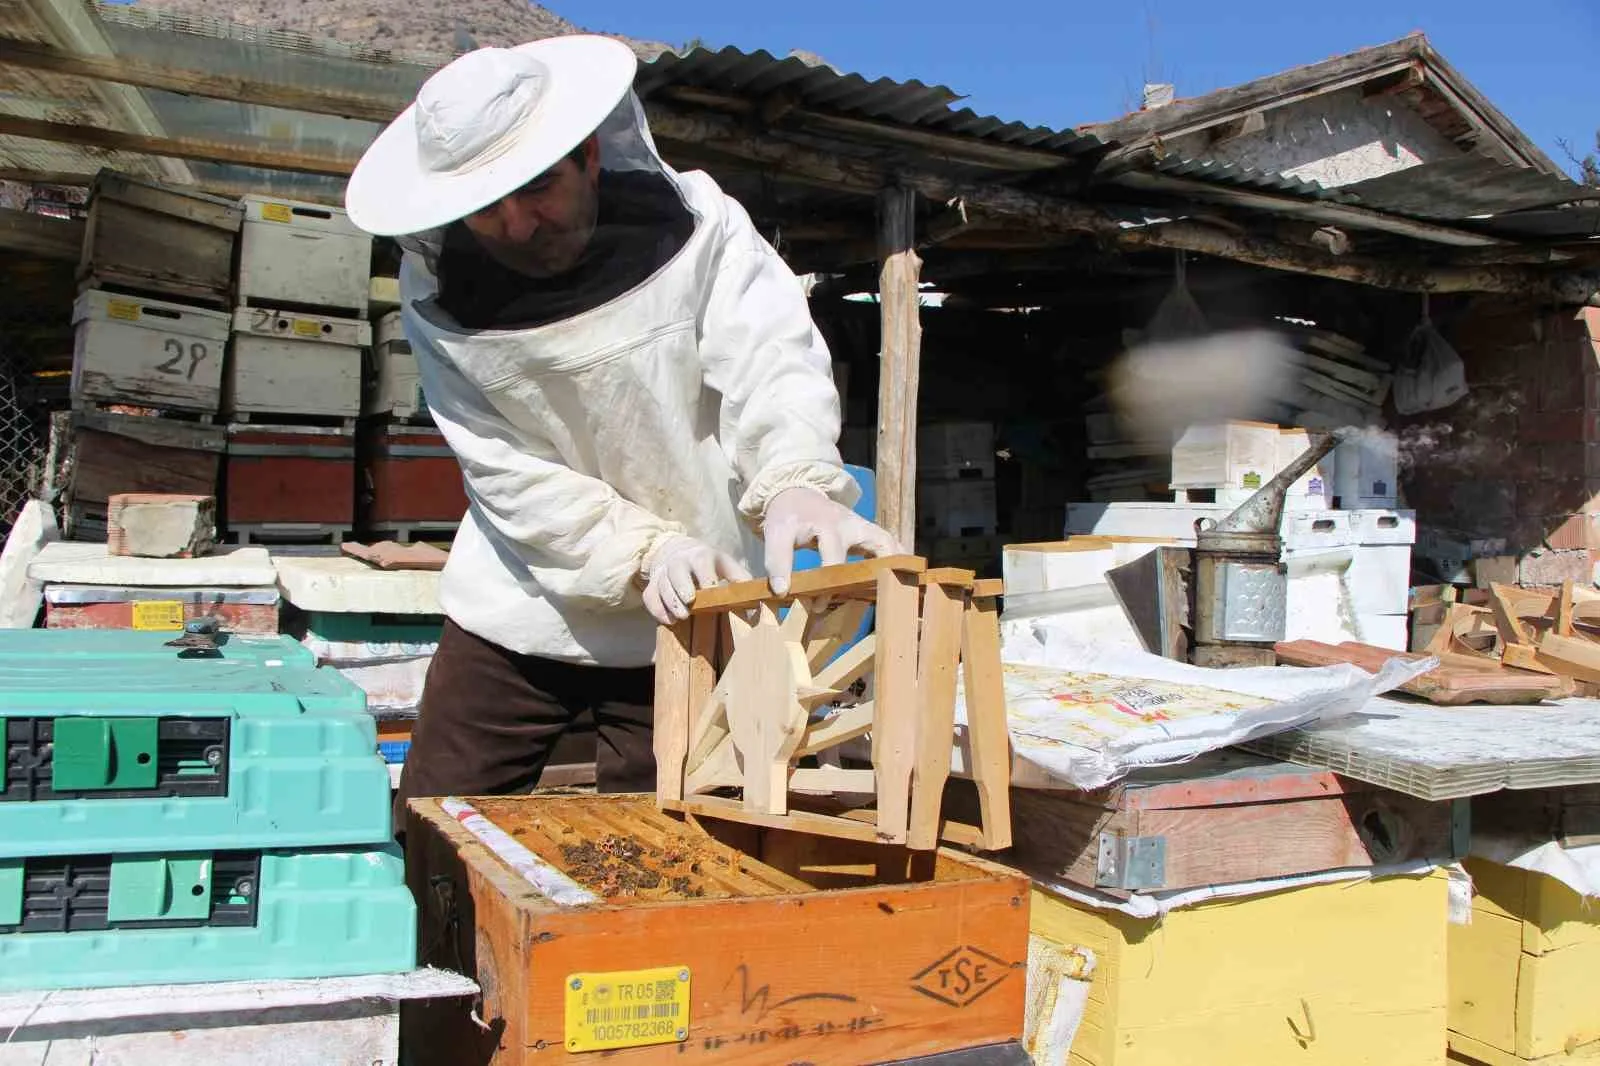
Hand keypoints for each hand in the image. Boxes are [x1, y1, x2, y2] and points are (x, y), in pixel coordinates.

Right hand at [642, 535, 751, 624]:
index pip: (701, 563)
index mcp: (700, 555)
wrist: (676, 550)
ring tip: (681, 616)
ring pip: (661, 585)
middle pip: (677, 572)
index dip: (706, 577)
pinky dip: (656, 609)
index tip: (711, 590)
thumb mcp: (725, 565)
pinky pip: (649, 597)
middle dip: (682, 588)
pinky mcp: (652, 584)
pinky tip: (668, 620)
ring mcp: (663, 573)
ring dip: (670, 601)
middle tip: (690, 603)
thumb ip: (740, 580)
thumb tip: (757, 604)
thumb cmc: (707, 563)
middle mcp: (679, 562)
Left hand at [762, 487, 902, 595]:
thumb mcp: (776, 534)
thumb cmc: (788, 517)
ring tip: (904, 588)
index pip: (834, 555)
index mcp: (828, 525)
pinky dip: (898, 559)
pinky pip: (889, 545)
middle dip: (880, 569)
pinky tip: (903, 579)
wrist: (798, 494)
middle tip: (882, 593)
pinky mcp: (867, 533)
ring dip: (898, 563)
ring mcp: (863, 527)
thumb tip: (783, 591)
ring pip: (889, 543)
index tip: (819, 605)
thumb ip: (777, 561)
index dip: (828, 583)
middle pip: (878, 543)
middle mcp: (851, 524)